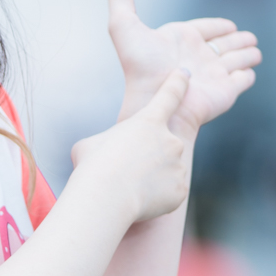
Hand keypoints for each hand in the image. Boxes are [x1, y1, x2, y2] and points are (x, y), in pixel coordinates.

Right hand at [72, 67, 191, 224]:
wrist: (105, 197)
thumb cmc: (92, 167)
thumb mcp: (90, 144)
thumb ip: (108, 142)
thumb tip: (107, 152)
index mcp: (149, 121)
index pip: (170, 95)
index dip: (178, 83)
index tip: (185, 74)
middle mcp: (170, 140)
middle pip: (163, 146)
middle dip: (148, 158)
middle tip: (125, 172)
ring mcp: (178, 165)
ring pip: (167, 171)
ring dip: (151, 179)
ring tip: (128, 190)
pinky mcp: (180, 190)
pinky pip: (170, 193)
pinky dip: (156, 199)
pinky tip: (138, 202)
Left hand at [107, 0, 260, 135]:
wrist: (155, 101)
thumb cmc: (139, 67)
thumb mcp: (122, 24)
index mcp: (179, 41)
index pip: (203, 29)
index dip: (216, 26)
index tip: (229, 25)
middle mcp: (197, 57)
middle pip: (223, 45)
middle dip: (238, 40)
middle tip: (251, 38)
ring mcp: (213, 74)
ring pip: (235, 61)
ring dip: (247, 55)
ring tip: (256, 52)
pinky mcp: (226, 91)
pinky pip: (241, 81)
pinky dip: (246, 75)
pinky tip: (249, 72)